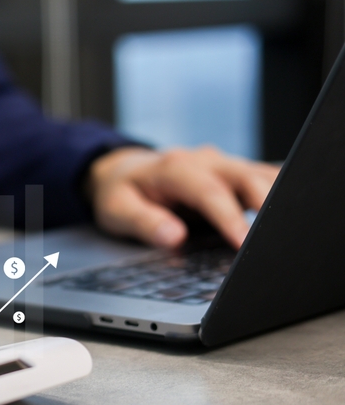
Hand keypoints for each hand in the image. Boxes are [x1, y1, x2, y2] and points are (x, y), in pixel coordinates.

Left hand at [87, 146, 279, 248]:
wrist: (121, 171)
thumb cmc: (119, 192)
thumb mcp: (117, 210)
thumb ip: (144, 223)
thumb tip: (174, 237)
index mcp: (175, 168)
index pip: (209, 193)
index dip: (229, 218)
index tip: (243, 243)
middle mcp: (204, 161)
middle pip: (246, 177)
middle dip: (266, 205)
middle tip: (277, 236)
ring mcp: (222, 165)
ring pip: (260, 176)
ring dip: (276, 199)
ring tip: (287, 228)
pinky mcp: (232, 174)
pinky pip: (261, 180)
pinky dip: (276, 196)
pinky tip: (284, 218)